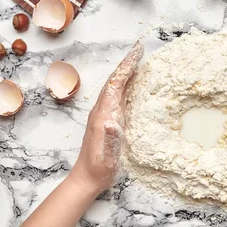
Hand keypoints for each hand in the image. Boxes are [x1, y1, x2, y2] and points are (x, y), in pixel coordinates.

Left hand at [71, 42, 143, 193]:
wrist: (86, 178)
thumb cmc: (99, 168)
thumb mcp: (106, 155)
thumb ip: (109, 138)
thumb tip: (112, 120)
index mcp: (103, 114)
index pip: (115, 84)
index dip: (126, 67)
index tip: (137, 51)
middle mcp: (102, 110)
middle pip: (115, 80)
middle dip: (127, 63)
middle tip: (139, 48)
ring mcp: (105, 114)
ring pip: (116, 86)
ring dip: (126, 71)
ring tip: (138, 58)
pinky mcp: (108, 119)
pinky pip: (118, 95)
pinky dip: (127, 83)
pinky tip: (133, 82)